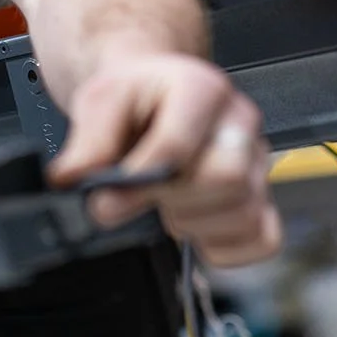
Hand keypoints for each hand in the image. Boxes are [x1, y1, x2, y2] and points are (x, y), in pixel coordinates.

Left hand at [47, 51, 281, 267]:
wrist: (151, 94)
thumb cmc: (134, 96)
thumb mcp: (100, 102)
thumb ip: (88, 141)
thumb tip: (73, 178)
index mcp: (201, 88)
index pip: (179, 143)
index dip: (140, 177)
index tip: (108, 195)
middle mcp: (239, 124)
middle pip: (223, 179)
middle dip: (170, 198)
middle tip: (140, 196)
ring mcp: (258, 162)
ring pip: (242, 211)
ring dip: (191, 223)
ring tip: (164, 204)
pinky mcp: (263, 198)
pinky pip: (263, 238)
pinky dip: (223, 248)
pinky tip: (193, 227)